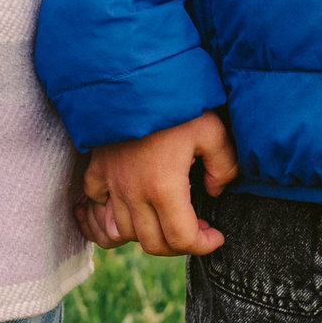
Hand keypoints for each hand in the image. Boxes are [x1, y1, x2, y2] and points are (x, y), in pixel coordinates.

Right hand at [85, 112, 238, 257]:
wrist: (134, 77)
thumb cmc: (177, 103)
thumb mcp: (213, 130)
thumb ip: (223, 166)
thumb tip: (214, 191)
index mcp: (164, 187)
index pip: (182, 239)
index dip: (203, 245)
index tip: (217, 236)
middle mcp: (133, 193)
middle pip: (153, 244)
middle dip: (179, 245)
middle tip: (197, 230)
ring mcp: (111, 184)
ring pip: (126, 232)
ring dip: (150, 234)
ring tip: (169, 218)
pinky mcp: (97, 170)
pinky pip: (99, 208)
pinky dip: (114, 217)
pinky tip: (134, 205)